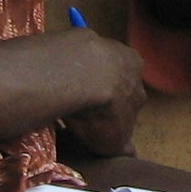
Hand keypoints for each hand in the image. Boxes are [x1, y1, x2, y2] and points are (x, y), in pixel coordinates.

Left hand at [52, 30, 145, 158]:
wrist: (83, 77)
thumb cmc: (105, 111)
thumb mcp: (116, 140)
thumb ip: (124, 146)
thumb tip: (130, 154)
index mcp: (139, 78)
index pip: (130, 94)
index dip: (116, 109)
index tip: (101, 121)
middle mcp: (125, 57)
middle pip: (113, 74)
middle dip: (101, 87)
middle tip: (82, 106)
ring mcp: (100, 43)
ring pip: (93, 62)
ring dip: (82, 74)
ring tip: (62, 94)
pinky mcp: (75, 37)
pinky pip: (69, 55)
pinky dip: (62, 66)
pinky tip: (51, 80)